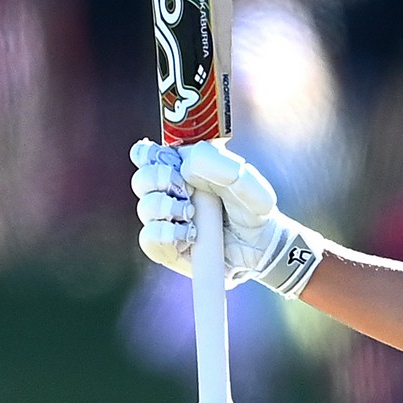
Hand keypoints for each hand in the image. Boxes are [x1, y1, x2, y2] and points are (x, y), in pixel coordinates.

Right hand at [130, 139, 325, 296]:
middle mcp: (170, 192)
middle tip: (184, 188)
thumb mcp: (245, 181)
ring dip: (166, 208)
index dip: (146, 155)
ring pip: (145, 208)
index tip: (166, 162)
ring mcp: (167, 220)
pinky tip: (188, 235)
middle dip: (158, 179)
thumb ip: (220, 166)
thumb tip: (185, 166)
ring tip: (191, 215)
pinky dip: (165, 234)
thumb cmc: (253, 207)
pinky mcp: (167, 247)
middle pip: (141, 179)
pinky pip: (149, 239)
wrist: (262, 246)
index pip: (149, 155)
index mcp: (184, 169)